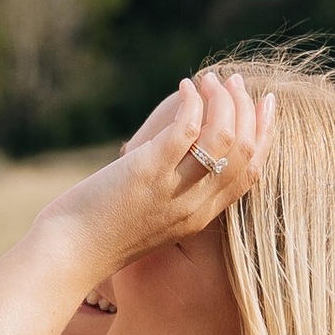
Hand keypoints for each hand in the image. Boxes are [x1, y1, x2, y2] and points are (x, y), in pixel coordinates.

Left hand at [43, 65, 272, 274]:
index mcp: (200, 217)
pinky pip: (186, 129)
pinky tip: (185, 88)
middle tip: (235, 82)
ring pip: (224, 138)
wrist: (68, 254)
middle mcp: (195, 206)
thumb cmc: (99, 233)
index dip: (265, 134)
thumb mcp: (148, 216)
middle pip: (244, 152)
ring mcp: (174, 190)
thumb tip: (177, 152)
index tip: (265, 104)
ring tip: (210, 80)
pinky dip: (192, 102)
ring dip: (223, 101)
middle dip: (247, 110)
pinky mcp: (148, 172)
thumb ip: (171, 191)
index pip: (251, 172)